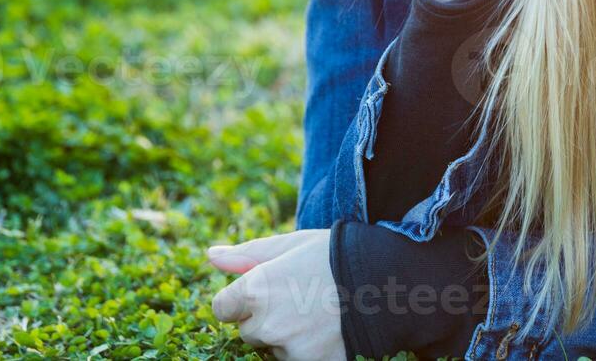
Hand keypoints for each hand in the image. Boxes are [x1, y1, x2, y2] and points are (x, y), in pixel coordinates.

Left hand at [208, 230, 343, 360]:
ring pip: (272, 349)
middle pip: (248, 332)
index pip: (222, 308)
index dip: (242, 300)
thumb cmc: (334, 256)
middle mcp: (266, 323)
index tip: (266, 293)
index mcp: (255, 289)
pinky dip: (308, 351)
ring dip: (286, 338)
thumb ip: (247, 254)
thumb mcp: (291, 245)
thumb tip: (211, 257)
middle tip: (300, 300)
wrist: (384, 280)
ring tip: (318, 315)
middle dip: (266, 319)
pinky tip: (327, 332)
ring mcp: (288, 350)